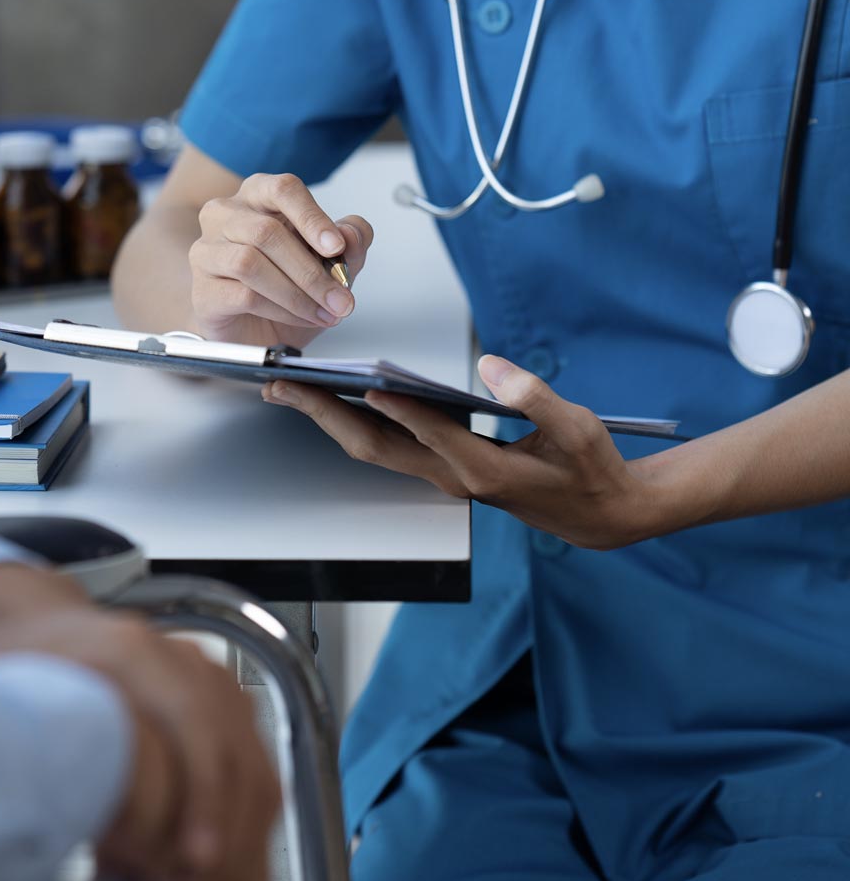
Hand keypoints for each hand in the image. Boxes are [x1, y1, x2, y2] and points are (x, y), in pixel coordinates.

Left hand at [0, 565, 279, 880]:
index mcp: (131, 653)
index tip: (195, 860)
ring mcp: (209, 677)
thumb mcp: (21, 709)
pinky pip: (254, 768)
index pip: (193, 720)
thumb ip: (62, 770)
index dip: (202, 795)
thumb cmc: (24, 670)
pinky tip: (232, 878)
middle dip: (232, 840)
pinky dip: (249, 828)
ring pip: (255, 767)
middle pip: (235, 753)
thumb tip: (111, 856)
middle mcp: (182, 660)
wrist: (37, 624)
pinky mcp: (222, 702)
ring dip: (247, 846)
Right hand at [189, 172, 373, 347]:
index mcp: (258, 195)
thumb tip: (351, 234)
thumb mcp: (331, 262)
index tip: (337, 247)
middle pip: (266, 231)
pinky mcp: (202, 290)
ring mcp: (207, 252)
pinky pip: (242, 295)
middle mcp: (225, 215)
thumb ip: (350, 243)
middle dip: (311, 271)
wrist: (256, 328)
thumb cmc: (287, 285)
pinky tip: (299, 318)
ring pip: (250, 264)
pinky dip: (280, 310)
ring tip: (323, 312)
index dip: (312, 218)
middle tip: (341, 298)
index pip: (282, 189)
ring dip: (296, 294)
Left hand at [263, 355, 668, 550]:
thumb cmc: (588, 469)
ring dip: (328, 418)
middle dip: (326, 415)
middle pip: (376, 447)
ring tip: (290, 388)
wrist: (595, 514)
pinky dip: (353, 421)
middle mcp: (452, 476)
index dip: (399, 408)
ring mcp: (441, 475)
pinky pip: (385, 446)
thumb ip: (535, 397)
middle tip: (285, 386)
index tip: (365, 381)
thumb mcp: (578, 430)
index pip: (431, 433)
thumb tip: (491, 366)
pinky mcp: (439, 468)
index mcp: (485, 470)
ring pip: (373, 448)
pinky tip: (333, 397)